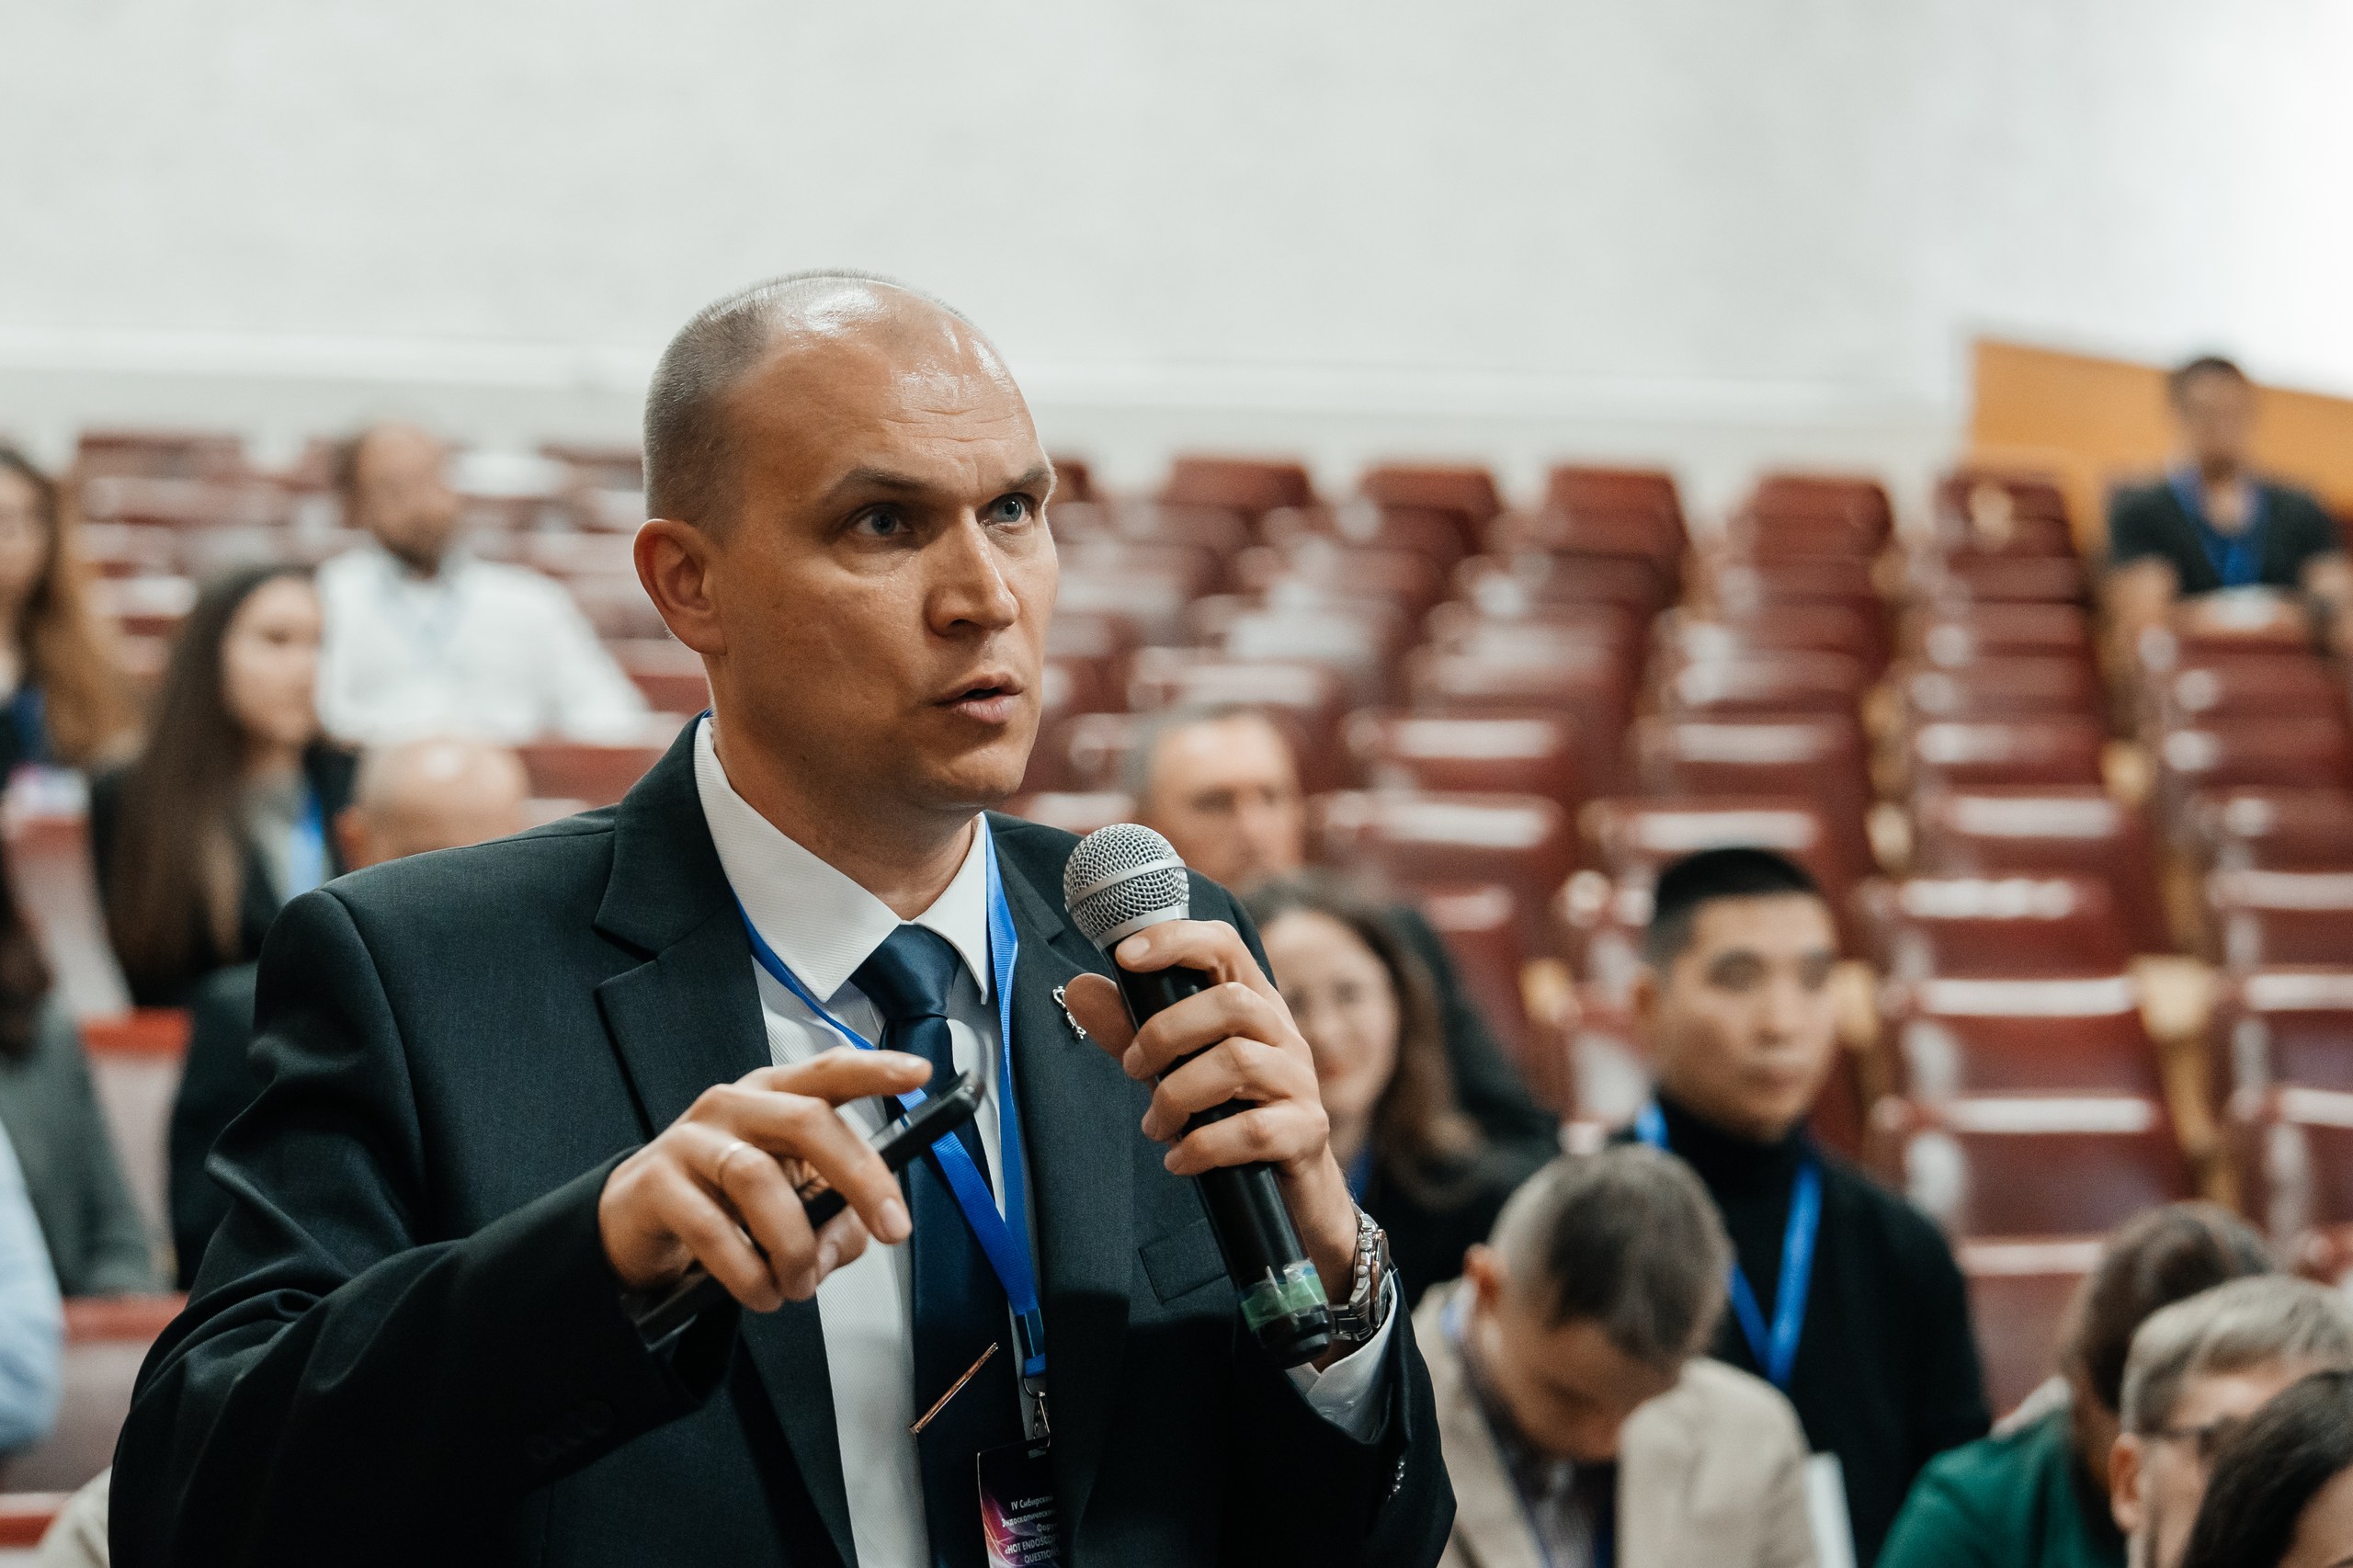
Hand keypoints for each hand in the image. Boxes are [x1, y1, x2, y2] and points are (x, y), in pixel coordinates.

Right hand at [598, 1048, 928, 1311]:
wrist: (633, 1222)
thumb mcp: (792, 1204)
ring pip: (757, 1178)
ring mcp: (690, 1139)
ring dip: (794, 1243)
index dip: (874, 1069)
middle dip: (860, 1178)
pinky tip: (760, 1291)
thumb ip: (836, 1219)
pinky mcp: (654, 1184)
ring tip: (800, 1284)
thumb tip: (856, 1237)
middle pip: (807, 1120)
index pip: (828, 1071)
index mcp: (775, 1097)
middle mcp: (734, 1104)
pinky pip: (709, 1227)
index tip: (920, 1073)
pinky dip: (746, 1270)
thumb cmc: (725, 1201)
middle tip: (892, 1230)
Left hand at [1060, 921, 1359, 1329]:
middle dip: (1166, 1033)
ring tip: (1154, 1125)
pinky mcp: (1306, 1132)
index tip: (1124, 957)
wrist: (1286, 1195)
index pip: (1223, 946)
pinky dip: (1204, 1145)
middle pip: (1231, 1003)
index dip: (1175, 941)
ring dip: (1177, 1094)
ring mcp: (1300, 1082)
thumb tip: (1079, 989)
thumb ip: (1130, 1031)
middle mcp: (1284, 1034)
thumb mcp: (1173, 1068)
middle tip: (1131, 1069)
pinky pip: (1253, 1130)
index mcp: (1252, 1004)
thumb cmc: (1227, 1116)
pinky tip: (1178, 1160)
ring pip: (1238, 1062)